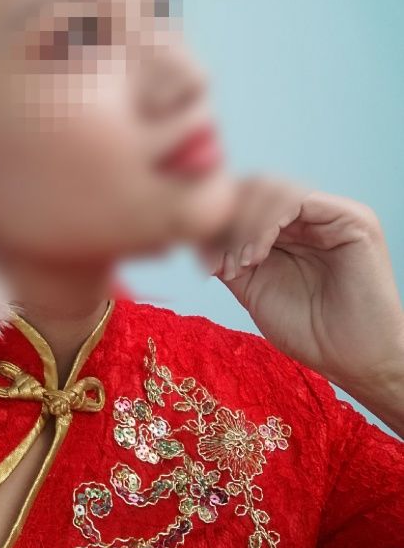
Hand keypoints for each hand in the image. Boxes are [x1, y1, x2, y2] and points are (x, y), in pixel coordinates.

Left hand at [196, 176, 403, 406]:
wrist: (351, 361)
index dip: (216, 220)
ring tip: (239, 264)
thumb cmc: (307, 330)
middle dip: (226, 221)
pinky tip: (256, 256)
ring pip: (270, 188)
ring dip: (243, 225)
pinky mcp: (352, 218)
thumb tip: (194, 229)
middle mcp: (309, 214)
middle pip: (253, 186)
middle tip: (215, 262)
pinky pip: (297, 199)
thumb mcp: (251, 286)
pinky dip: (266, 223)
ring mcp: (331, 213)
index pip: (244, 198)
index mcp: (287, 227)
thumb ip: (226, 253)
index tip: (201, 260)